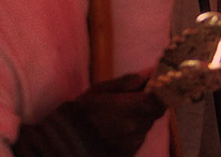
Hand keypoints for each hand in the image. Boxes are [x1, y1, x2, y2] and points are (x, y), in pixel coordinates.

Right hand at [38, 73, 164, 156]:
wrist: (58, 146)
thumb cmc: (78, 113)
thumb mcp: (100, 91)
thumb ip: (127, 82)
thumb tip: (149, 72)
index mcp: (132, 108)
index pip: (162, 99)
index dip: (160, 92)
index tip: (153, 88)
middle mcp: (136, 127)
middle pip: (154, 113)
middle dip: (146, 105)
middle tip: (128, 102)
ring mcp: (132, 144)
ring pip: (145, 127)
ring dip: (137, 121)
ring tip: (113, 119)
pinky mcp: (127, 155)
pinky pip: (135, 141)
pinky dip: (129, 135)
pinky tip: (111, 132)